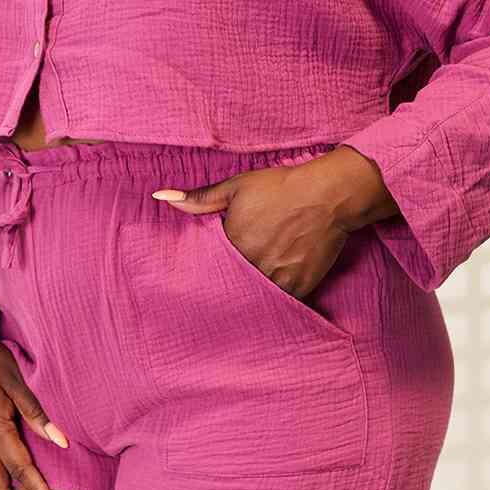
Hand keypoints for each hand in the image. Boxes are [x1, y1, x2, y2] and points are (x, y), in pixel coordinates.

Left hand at [150, 147, 384, 300]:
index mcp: (233, 245)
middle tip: (222, 291)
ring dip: (250, 296)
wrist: (329, 196)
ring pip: (255, 298)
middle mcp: (254, 267)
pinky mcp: (300, 288)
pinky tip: (269, 294)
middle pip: (232, 287)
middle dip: (227, 288)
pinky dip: (274, 299)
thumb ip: (199, 199)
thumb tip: (160, 196)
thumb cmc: (281, 188)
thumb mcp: (236, 187)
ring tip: (243, 297)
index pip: (210, 270)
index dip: (207, 272)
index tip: (201, 277)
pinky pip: (280, 302)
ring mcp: (278, 280)